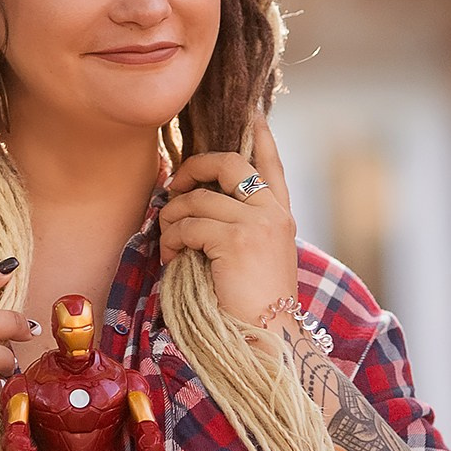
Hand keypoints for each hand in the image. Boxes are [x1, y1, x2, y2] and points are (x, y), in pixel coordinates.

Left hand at [157, 114, 297, 337]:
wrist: (268, 340)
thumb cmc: (253, 306)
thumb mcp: (254, 257)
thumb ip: (238, 226)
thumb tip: (193, 202)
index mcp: (280, 215)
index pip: (270, 164)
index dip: (261, 135)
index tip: (252, 110)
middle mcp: (273, 213)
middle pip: (229, 163)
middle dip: (193, 168)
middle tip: (173, 188)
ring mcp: (257, 223)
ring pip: (198, 198)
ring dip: (172, 219)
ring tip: (169, 244)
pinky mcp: (237, 240)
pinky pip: (188, 225)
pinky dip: (171, 240)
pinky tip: (172, 259)